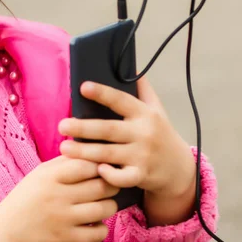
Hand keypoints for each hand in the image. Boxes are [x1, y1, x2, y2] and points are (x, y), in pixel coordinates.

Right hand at [0, 156, 118, 241]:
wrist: (9, 230)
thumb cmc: (28, 196)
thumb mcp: (40, 173)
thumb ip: (65, 161)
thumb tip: (91, 149)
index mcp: (51, 176)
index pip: (86, 165)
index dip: (100, 165)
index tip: (103, 167)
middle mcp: (57, 196)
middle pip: (100, 186)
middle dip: (111, 184)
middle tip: (110, 184)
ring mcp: (63, 218)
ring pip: (103, 209)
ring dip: (110, 205)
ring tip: (104, 203)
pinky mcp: (66, 238)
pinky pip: (98, 234)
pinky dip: (102, 228)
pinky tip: (96, 223)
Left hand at [57, 78, 195, 214]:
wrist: (180, 168)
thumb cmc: (160, 134)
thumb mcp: (157, 109)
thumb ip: (143, 89)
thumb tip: (129, 63)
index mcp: (145, 114)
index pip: (121, 100)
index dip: (102, 93)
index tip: (83, 87)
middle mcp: (144, 133)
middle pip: (109, 129)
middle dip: (83, 127)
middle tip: (62, 125)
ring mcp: (143, 156)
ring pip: (109, 154)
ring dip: (84, 151)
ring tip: (64, 147)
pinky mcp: (141, 175)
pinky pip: (122, 178)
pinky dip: (109, 175)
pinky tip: (95, 170)